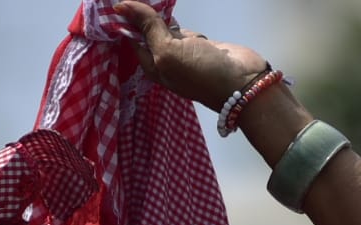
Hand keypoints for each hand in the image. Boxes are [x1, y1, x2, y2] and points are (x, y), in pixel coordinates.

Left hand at [114, 1, 268, 110]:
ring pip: (165, 28)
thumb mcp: (168, 50)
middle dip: (143, 15)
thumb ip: (148, 28)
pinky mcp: (200, 45)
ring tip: (160, 8)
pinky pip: (183, 29)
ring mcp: (183, 52)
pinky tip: (175, 15)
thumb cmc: (202, 71)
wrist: (242, 82)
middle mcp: (165, 59)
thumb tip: (123, 5)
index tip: (118, 0)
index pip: (131, 37)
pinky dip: (180, 23)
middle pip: (147, 32)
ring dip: (162, 17)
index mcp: (152, 65)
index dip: (125, 19)